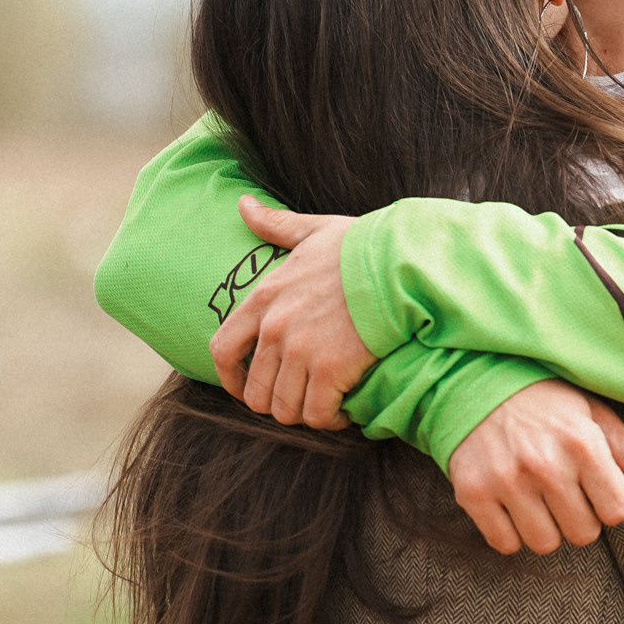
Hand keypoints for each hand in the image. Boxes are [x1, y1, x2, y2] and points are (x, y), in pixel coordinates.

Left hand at [208, 196, 372, 430]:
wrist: (401, 261)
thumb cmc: (362, 247)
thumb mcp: (312, 231)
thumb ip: (274, 225)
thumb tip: (243, 203)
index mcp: (264, 298)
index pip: (222, 350)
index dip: (231, 380)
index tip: (247, 388)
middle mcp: (274, 327)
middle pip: (255, 392)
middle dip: (277, 402)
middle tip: (302, 398)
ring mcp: (300, 349)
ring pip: (285, 409)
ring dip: (305, 414)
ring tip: (325, 405)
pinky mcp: (330, 369)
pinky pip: (318, 415)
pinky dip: (331, 420)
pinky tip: (345, 410)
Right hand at [446, 381, 623, 554]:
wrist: (476, 379)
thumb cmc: (548, 402)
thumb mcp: (597, 420)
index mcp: (583, 443)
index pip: (618, 512)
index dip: (609, 501)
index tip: (592, 481)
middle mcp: (545, 463)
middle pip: (584, 534)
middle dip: (578, 515)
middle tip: (561, 485)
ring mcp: (505, 480)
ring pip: (545, 543)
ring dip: (545, 526)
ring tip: (535, 494)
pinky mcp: (472, 492)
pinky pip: (504, 544)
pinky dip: (509, 532)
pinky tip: (509, 502)